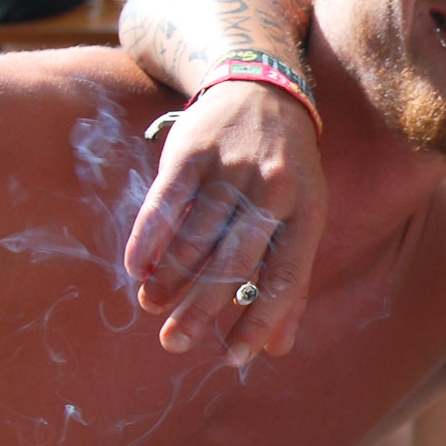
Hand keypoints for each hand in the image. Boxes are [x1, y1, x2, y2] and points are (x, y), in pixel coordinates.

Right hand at [125, 83, 327, 364]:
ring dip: (170, 279)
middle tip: (174, 344)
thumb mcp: (303, 218)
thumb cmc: (286, 170)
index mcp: (306, 213)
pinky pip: (166, 203)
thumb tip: (278, 349)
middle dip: (202, 310)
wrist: (260, 87)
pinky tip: (138, 268)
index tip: (233, 359)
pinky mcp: (193, 151)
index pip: (285, 279)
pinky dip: (149, 239)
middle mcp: (272, 191)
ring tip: (152, 307)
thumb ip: (290, 282)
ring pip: (196, 237)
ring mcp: (231, 169)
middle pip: (233, 263)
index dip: (259, 322)